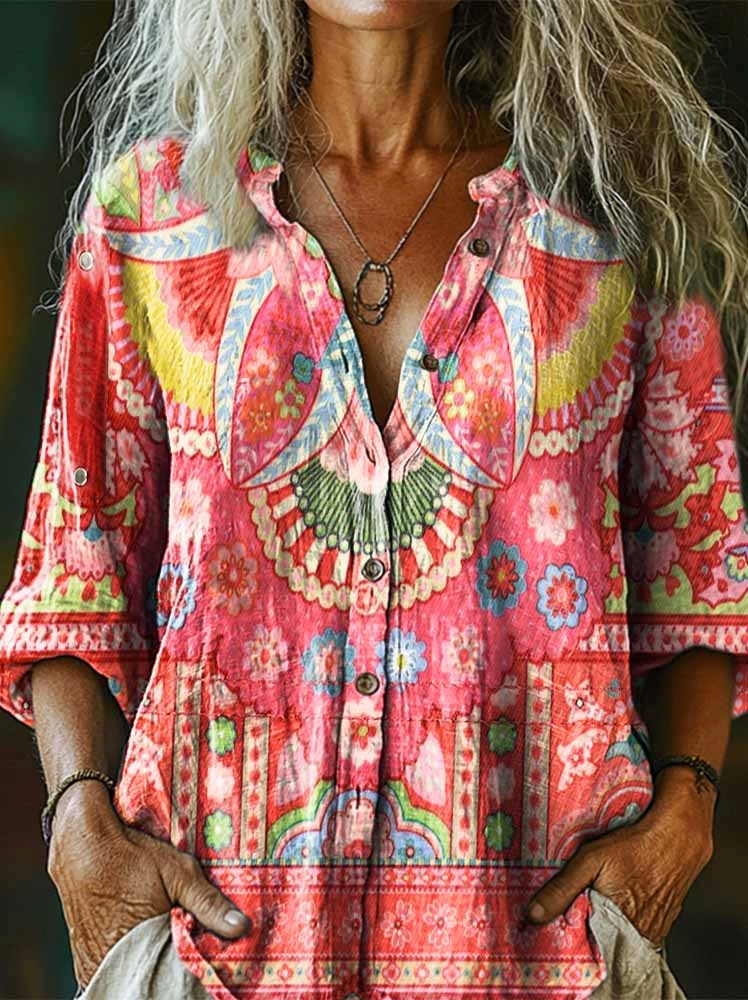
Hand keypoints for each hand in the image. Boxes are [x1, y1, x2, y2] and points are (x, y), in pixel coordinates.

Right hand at [47, 780, 251, 989]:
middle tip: (193, 947)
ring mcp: (96, 964)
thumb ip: (208, 903)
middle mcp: (114, 963)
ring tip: (167, 941)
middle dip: (174, 967)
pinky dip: (131, 963)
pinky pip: (114, 972)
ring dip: (152, 964)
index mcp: (142, 947)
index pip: (177, 975)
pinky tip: (144, 944)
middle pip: (155, 977)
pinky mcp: (85, 960)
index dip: (195, 967)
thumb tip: (241, 927)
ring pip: (134, 975)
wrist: (81, 845)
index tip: (213, 958)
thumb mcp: (178, 873)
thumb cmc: (131, 856)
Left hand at [524, 770, 715, 945]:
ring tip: (588, 912)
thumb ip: (562, 889)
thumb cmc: (635, 846)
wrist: (678, 836)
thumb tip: (533, 915)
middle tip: (566, 920)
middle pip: (604, 945)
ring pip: (621, 939)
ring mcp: (654, 930)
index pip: (586, 949)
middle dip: (584, 935)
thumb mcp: (590, 860)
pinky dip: (622, 925)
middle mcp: (639, 935)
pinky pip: (636, 933)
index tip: (551, 934)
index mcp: (618, 924)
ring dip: (604, 930)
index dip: (569, 942)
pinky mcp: (662, 923)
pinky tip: (614, 907)